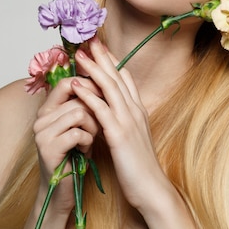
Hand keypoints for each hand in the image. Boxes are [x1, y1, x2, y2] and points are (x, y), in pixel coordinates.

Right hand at [32, 76, 100, 214]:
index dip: (89, 85)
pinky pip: (77, 132)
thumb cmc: (77, 154)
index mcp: (48, 108)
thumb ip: (85, 102)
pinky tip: (84, 150)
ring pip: (79, 112)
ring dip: (92, 127)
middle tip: (97, 127)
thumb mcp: (82, 124)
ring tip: (89, 139)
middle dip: (96, 111)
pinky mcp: (47, 148)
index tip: (103, 96)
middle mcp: (41, 117)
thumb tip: (103, 78)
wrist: (65, 188)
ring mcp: (42, 133)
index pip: (67, 82)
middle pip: (78, 97)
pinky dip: (88, 141)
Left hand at [72, 38, 169, 210]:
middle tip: (89, 41)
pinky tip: (77, 85)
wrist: (151, 188)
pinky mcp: (119, 134)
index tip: (101, 48)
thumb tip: (115, 113)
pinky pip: (101, 109)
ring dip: (93, 69)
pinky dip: (88, 94)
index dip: (113, 62)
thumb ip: (126, 122)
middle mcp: (135, 111)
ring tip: (79, 56)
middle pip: (117, 77)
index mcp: (139, 111)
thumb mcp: (134, 138)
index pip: (126, 79)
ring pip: (109, 88)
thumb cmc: (140, 167)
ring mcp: (128, 121)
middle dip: (103, 58)